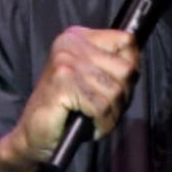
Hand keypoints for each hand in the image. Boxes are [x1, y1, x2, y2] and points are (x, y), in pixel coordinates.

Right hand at [0, 26, 139, 171]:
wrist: (33, 134)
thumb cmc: (68, 109)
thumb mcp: (95, 78)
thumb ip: (116, 65)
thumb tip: (138, 62)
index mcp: (78, 37)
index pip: (126, 41)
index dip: (131, 67)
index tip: (117, 84)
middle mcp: (70, 45)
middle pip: (126, 69)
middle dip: (122, 95)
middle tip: (103, 106)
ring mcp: (65, 63)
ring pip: (116, 91)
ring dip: (112, 112)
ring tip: (94, 116)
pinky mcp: (62, 84)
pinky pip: (102, 107)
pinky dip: (102, 123)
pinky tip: (88, 124)